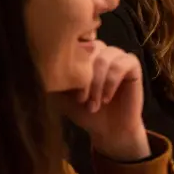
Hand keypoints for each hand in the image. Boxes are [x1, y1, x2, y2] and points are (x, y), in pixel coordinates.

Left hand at [55, 43, 149, 160]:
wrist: (108, 130)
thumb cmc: (84, 111)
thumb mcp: (61, 95)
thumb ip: (53, 78)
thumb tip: (42, 63)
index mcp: (81, 54)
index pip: (73, 43)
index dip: (70, 63)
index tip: (68, 90)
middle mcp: (99, 50)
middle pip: (88, 49)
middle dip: (83, 77)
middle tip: (81, 100)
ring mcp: (116, 55)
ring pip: (104, 57)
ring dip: (97, 83)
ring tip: (94, 104)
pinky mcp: (132, 64)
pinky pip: (122, 64)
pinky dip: (111, 82)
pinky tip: (106, 98)